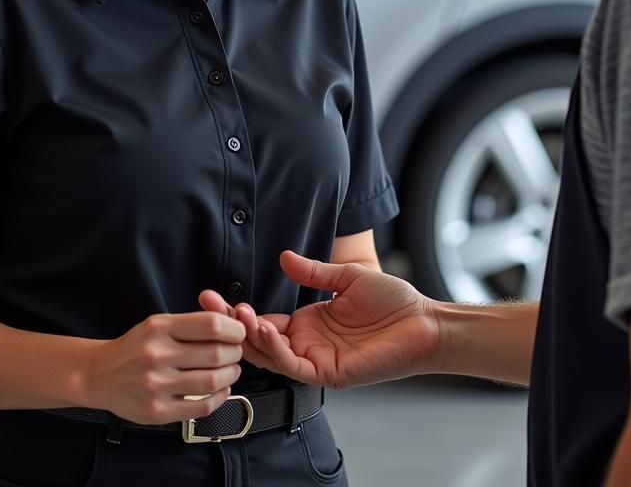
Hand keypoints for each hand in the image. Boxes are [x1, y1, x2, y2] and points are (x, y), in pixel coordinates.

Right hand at [84, 311, 245, 423]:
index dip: (233, 329)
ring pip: (212, 381)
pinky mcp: (158, 412)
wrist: (101, 375)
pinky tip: (221, 389)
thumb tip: (233, 322)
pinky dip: (220, 397)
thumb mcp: (159, 323)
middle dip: (235, 352)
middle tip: (236, 352)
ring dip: (231, 374)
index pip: (211, 325)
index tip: (238, 332)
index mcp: (160, 328)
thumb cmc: (137, 346)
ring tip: (231, 370)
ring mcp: (157, 386)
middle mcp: (157, 356)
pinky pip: (202, 406)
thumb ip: (193, 322)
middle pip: (216, 354)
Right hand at [200, 252, 440, 388]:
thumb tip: (283, 257)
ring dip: (251, 335)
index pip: (262, 320)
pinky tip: (267, 328)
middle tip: (208, 303)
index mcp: (307, 322)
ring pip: (271, 354)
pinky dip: (277, 349)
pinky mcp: (329, 372)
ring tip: (238, 313)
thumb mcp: (347, 278)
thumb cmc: (391, 300)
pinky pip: (294, 365)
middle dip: (232, 324)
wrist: (422, 320)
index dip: (238, 311)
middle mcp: (306, 343)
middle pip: (258, 339)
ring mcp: (316, 359)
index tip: (213, 294)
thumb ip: (313, 272)